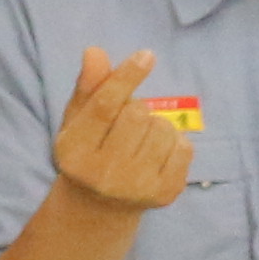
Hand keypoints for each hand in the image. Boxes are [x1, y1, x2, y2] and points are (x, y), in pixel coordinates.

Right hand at [49, 45, 194, 216]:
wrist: (99, 207)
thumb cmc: (87, 153)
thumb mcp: (78, 121)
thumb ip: (88, 87)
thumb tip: (95, 52)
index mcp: (74, 150)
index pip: (104, 106)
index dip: (126, 78)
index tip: (146, 56)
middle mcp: (103, 173)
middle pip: (137, 114)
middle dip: (137, 108)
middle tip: (126, 124)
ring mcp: (135, 187)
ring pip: (163, 129)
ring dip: (157, 124)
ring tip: (141, 139)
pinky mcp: (164, 194)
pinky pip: (185, 148)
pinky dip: (176, 141)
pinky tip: (158, 152)